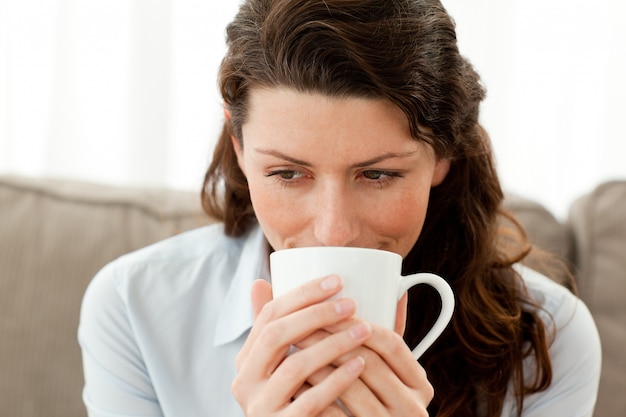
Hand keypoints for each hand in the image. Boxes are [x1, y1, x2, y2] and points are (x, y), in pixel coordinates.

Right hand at [232, 276, 372, 415]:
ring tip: (364, 330)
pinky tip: (360, 364)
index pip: (269, 314)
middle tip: (350, 303)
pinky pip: (311, 401)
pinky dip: (338, 380)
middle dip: (316, 314)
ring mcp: (259, 407)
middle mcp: (245, 381)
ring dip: (333, 344)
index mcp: (247, 359)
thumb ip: (287, 327)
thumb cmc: (299, 397)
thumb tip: (266, 279)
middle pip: (277, 335)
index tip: (336, 280)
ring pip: (295, 366)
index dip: (302, 294)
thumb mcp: (288, 362)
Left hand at [296, 316, 433, 415]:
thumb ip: (389, 339)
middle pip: (368, 363)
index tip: (327, 308)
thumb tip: (395, 288)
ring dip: (316, 365)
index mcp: (418, 384)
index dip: (357, 323)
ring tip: (292, 349)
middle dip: (331, 340)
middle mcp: (412, 407)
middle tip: (301, 325)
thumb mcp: (391, 375)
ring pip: (349, 388)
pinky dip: (311, 396)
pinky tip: (293, 382)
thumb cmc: (377, 405)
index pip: (390, 343)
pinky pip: (334, 416)